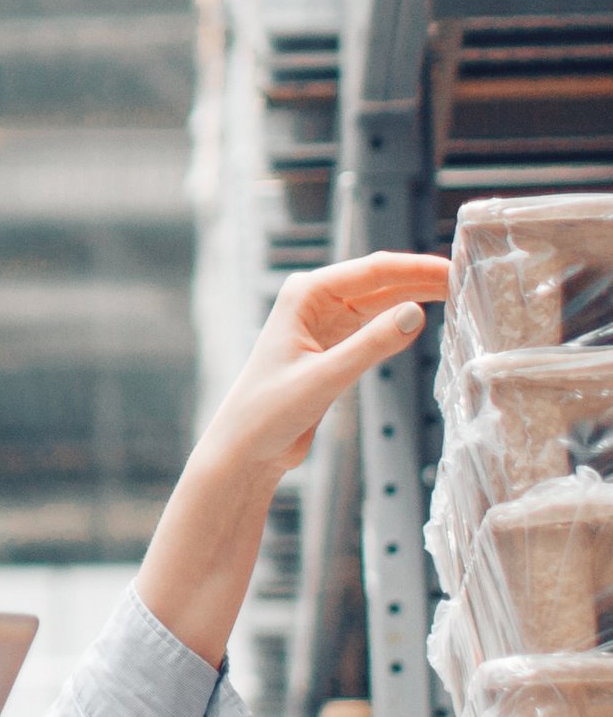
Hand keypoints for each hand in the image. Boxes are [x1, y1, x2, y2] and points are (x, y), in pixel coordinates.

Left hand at [204, 250, 449, 478]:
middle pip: (381, 281)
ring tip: (462, 295)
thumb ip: (370, 346)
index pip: (373, 270)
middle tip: (472, 279)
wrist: (245, 449)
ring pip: (382, 301)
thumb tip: (417, 312)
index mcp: (305, 295)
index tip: (457, 267)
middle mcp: (314, 302)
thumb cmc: (267, 413)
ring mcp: (324, 323)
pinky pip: (375, 326)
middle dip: (423, 279)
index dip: (417, 268)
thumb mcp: (324, 378)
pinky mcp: (333, 347)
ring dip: (416, 298)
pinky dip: (401, 323)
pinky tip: (429, 319)